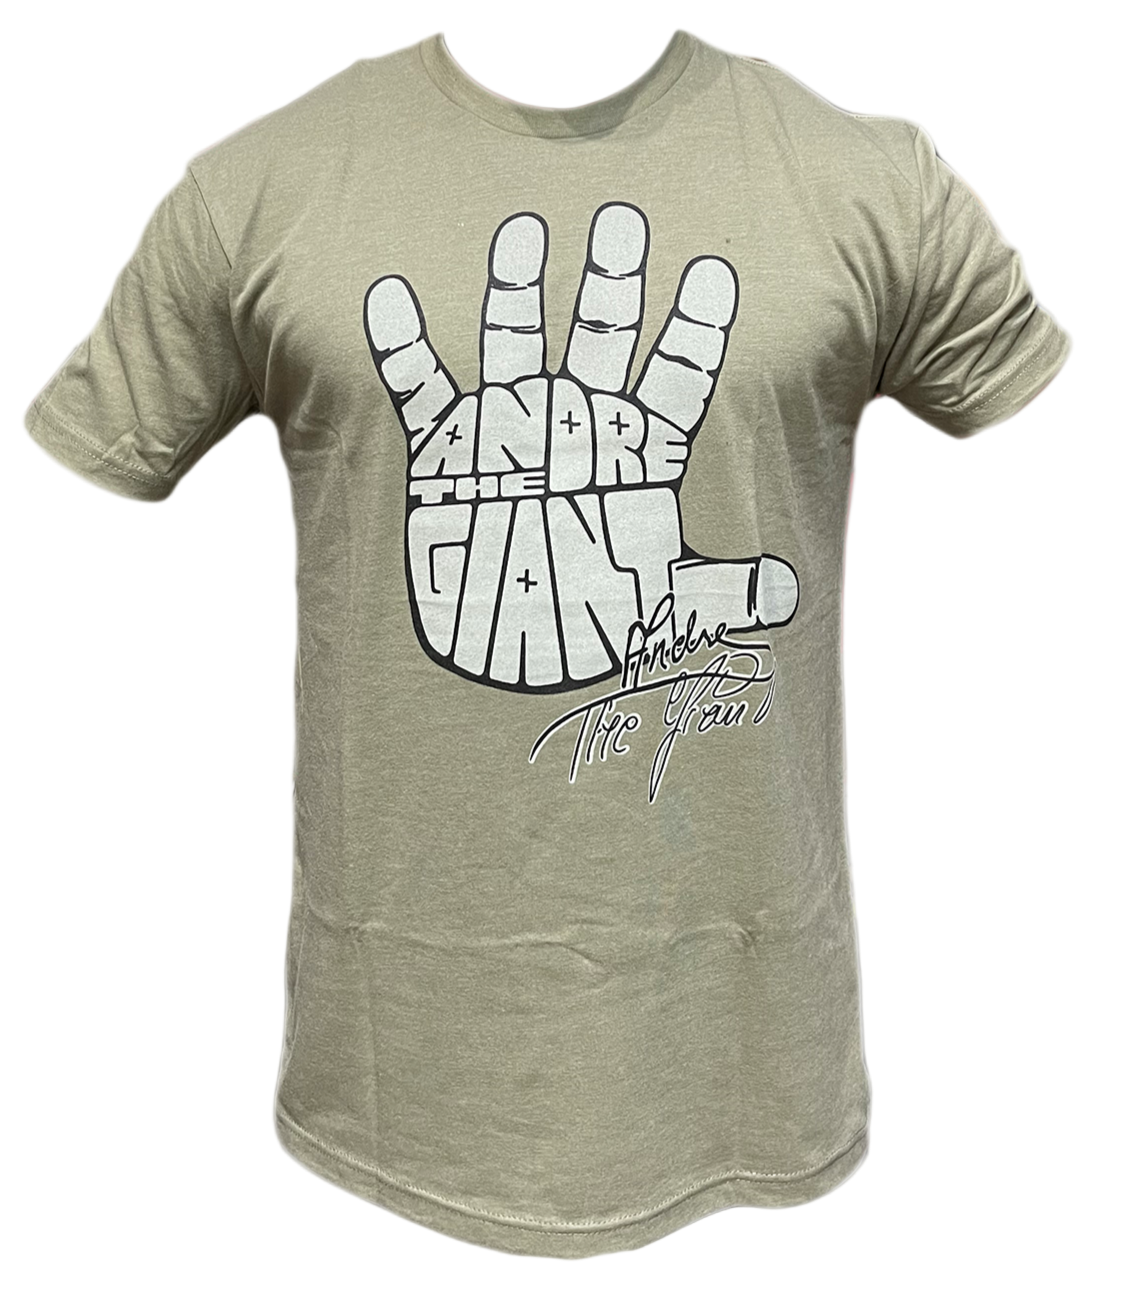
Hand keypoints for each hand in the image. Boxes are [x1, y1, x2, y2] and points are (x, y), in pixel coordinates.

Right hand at [363, 202, 798, 692]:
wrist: (510, 652)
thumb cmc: (593, 623)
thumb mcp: (661, 608)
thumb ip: (722, 593)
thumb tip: (789, 597)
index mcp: (635, 453)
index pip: (676, 378)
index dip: (695, 330)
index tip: (713, 274)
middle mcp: (575, 426)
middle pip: (601, 339)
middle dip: (612, 283)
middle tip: (622, 224)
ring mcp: (509, 432)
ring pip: (516, 344)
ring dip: (514, 293)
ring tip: (520, 233)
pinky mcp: (445, 452)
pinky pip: (419, 391)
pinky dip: (401, 349)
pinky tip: (388, 297)